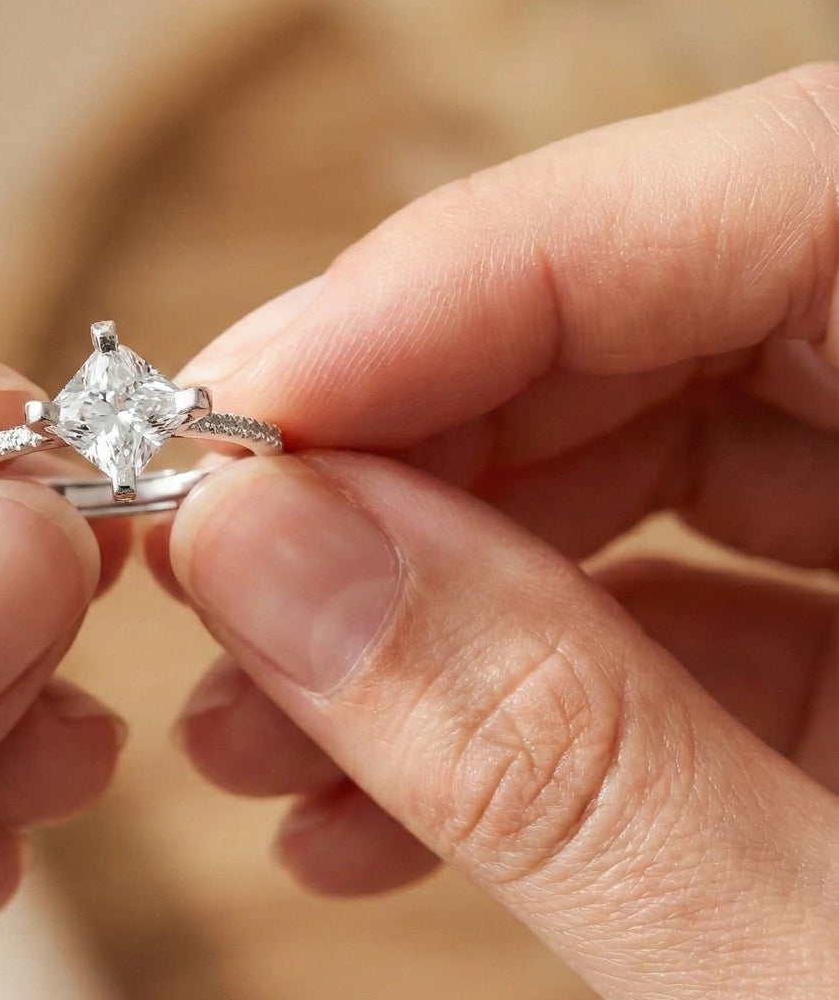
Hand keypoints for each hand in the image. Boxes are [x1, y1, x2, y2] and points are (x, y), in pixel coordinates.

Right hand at [158, 65, 838, 999]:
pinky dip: (514, 690)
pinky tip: (370, 805)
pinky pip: (688, 601)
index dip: (479, 274)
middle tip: (218, 568)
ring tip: (256, 725)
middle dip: (411, 439)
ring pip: (659, 449)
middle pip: (688, 310)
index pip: (788, 195)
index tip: (243, 406)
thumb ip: (558, 764)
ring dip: (426, 579)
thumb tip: (264, 556)